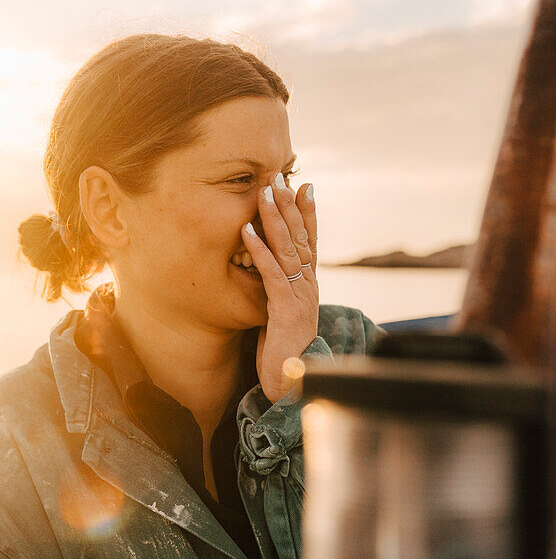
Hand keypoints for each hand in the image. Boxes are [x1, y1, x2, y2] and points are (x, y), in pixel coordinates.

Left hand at [240, 175, 318, 402]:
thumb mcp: (283, 314)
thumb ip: (281, 291)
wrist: (292, 383)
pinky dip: (259, 249)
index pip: (311, 240)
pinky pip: (271, 273)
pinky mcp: (286, 309)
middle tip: (279, 176)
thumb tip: (271, 272)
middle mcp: (309, 285)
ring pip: (288, 248)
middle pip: (301, 237)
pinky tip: (246, 230)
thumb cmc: (284, 349)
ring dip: (274, 218)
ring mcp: (300, 295)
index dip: (307, 213)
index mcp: (309, 284)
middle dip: (289, 205)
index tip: (303, 184)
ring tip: (263, 192)